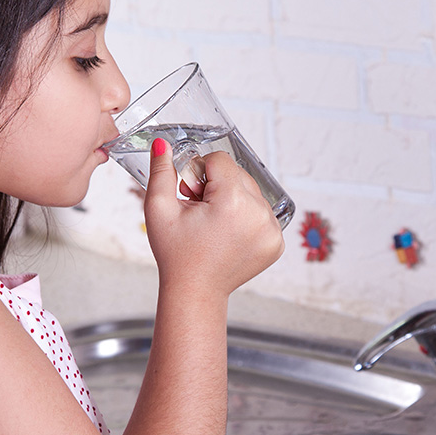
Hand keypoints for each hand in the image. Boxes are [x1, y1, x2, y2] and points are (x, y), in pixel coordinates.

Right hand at [143, 138, 283, 295]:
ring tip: (213, 223)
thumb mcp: (159, 209)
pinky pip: (262, 212)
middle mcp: (259, 213)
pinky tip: (228, 234)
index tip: (190, 195)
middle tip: (199, 210)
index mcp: (233, 202)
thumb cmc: (176, 254)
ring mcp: (272, 230)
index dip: (199, 173)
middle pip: (238, 174)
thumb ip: (161, 171)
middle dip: (216, 185)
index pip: (219, 160)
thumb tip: (162, 143)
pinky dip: (246, 217)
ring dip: (232, 199)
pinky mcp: (276, 242)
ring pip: (251, 192)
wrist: (195, 290)